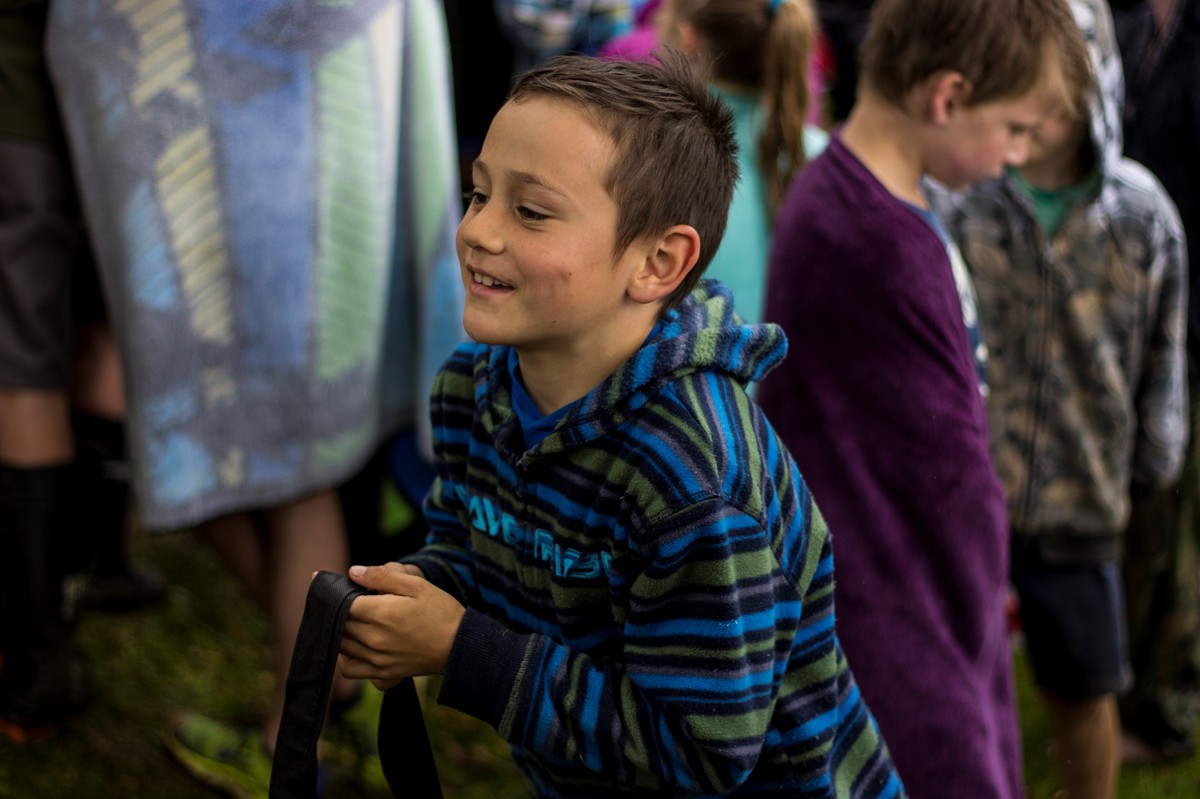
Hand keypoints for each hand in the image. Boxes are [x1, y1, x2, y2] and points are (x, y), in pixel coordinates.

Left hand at [338, 563, 465, 688]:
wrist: (459, 644)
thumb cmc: (440, 611)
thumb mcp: (416, 585)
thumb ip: (382, 576)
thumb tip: (352, 572)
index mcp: (381, 613)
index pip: (342, 603)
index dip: (334, 592)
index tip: (330, 584)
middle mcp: (375, 639)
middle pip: (339, 624)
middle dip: (338, 609)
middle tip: (345, 599)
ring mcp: (377, 659)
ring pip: (341, 645)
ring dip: (341, 631)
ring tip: (352, 620)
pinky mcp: (382, 673)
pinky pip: (349, 669)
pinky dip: (345, 658)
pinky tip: (355, 645)